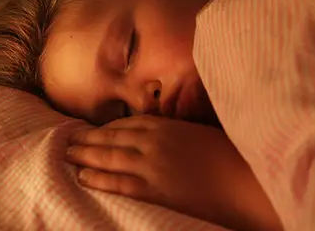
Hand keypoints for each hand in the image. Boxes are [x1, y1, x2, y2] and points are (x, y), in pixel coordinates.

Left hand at [66, 115, 281, 230]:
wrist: (247, 181)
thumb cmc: (230, 155)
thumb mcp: (198, 132)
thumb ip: (174, 130)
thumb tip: (158, 131)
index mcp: (165, 125)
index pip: (124, 124)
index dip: (104, 129)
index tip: (91, 131)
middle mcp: (153, 141)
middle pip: (110, 139)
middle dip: (86, 140)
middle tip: (68, 141)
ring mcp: (152, 165)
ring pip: (109, 158)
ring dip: (85, 156)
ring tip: (67, 155)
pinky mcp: (156, 190)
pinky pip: (120, 184)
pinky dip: (98, 180)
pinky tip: (82, 177)